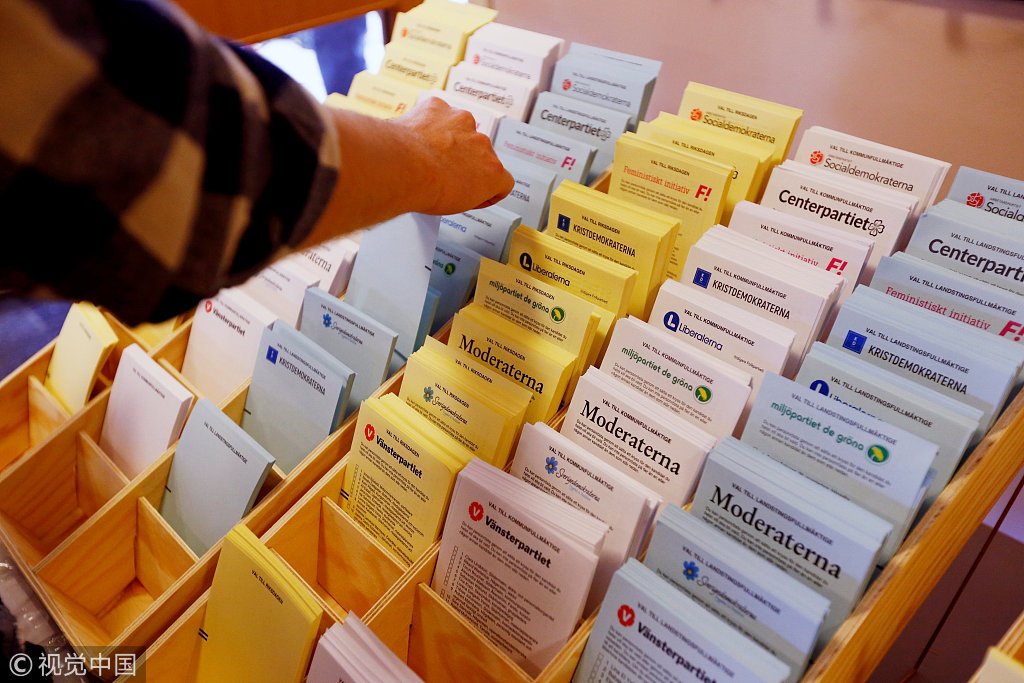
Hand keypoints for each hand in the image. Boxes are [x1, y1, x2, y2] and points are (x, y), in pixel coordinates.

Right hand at [301, 97, 513, 246]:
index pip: (445, 124)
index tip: (431, 158)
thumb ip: (376, 142)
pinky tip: (475, 203)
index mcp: (434, 110)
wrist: (404, 164)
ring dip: (472, 178)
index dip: (440, 145)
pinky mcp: (492, 172)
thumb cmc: (385, 154)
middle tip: (443, 181)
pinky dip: (489, 196)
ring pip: (484, 164)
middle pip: (469, 142)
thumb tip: (341, 149)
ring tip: (455, 194)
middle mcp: (462, 121)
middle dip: (458, 161)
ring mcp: (480, 147)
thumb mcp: (379, 138)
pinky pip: (501, 186)